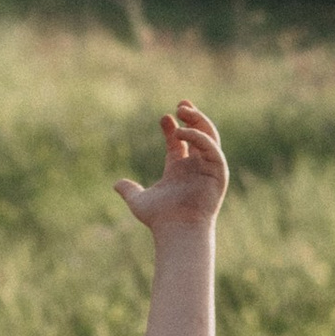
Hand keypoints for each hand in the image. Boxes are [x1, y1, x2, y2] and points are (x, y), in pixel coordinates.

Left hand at [112, 104, 227, 241]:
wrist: (176, 230)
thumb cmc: (160, 219)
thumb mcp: (139, 201)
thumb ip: (129, 190)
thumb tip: (116, 184)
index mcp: (179, 169)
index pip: (179, 142)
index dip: (172, 128)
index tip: (164, 117)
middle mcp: (195, 167)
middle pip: (199, 134)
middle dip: (192, 118)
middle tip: (181, 105)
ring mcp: (208, 169)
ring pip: (209, 137)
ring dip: (199, 122)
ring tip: (183, 110)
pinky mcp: (218, 173)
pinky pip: (213, 149)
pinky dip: (200, 138)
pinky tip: (183, 132)